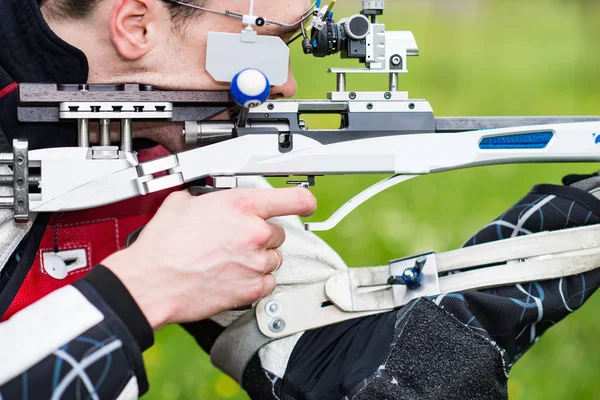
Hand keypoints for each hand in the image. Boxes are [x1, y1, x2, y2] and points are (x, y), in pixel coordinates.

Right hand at [101, 187, 316, 328]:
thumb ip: (204, 197)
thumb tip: (206, 198)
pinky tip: (234, 276)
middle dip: (261, 235)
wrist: (151, 281)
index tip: (307, 203)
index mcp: (240, 206)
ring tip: (231, 261)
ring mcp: (255, 262)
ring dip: (258, 258)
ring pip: (274, 258)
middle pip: (278, 232)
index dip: (303, 200)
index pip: (291, 199)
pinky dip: (256, 280)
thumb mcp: (181, 203)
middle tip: (237, 241)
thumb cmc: (163, 246)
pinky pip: (268, 282)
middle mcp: (254, 232)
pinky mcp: (252, 288)